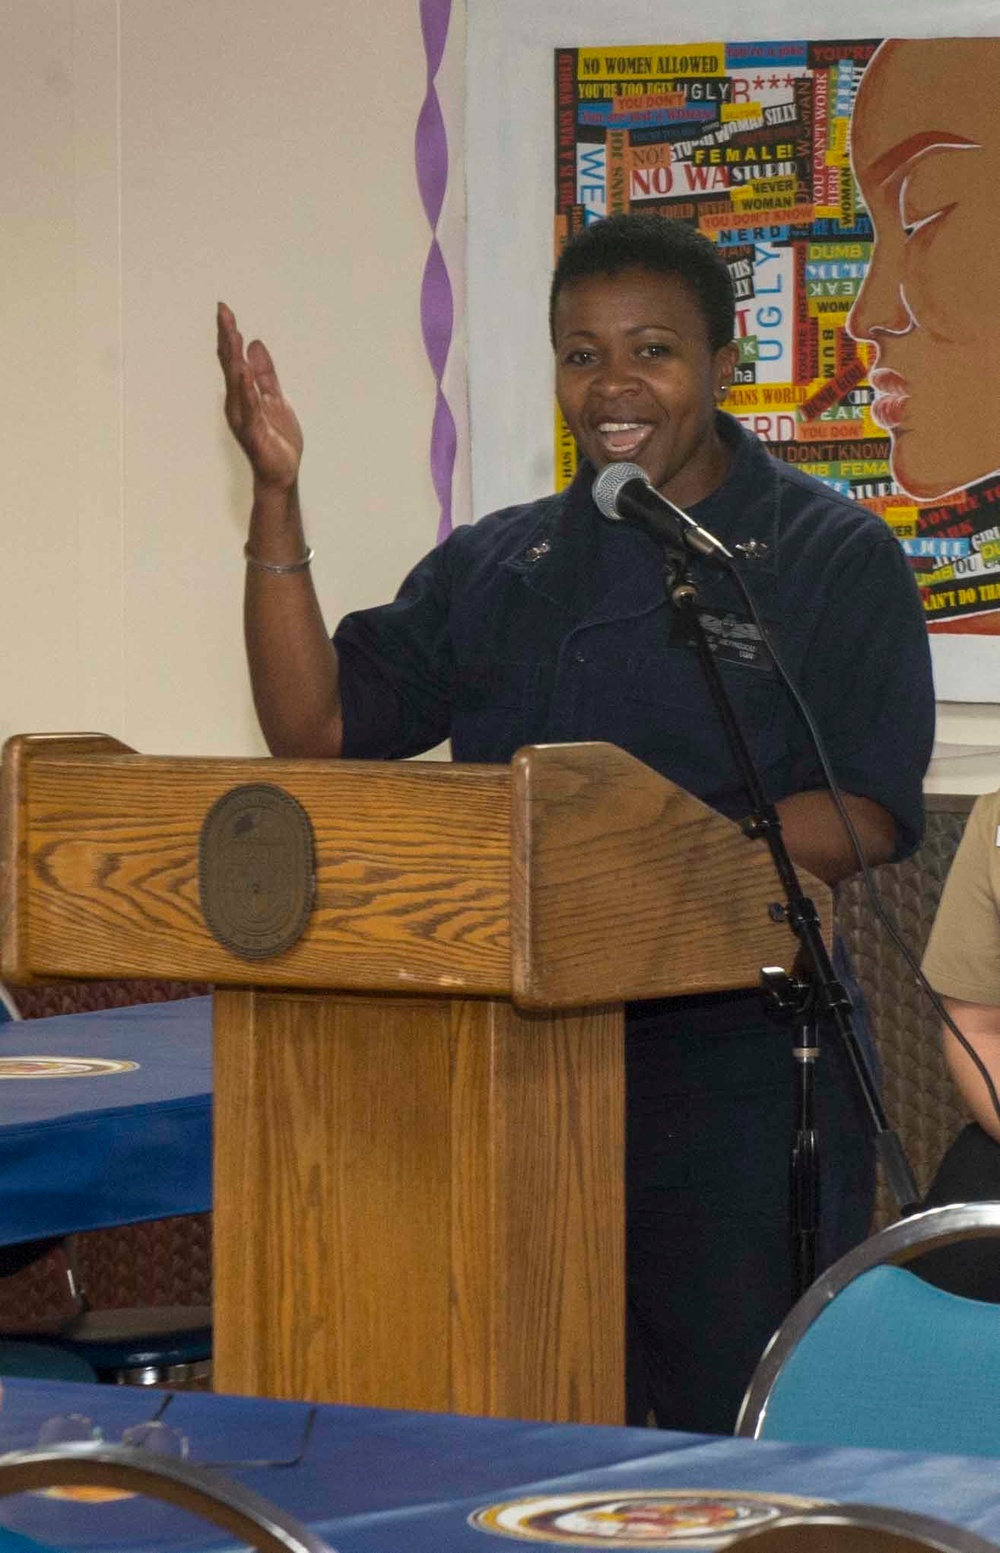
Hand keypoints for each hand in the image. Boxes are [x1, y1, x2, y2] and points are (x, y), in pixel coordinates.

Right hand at [217, 302, 303, 491]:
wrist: (282, 473)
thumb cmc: (276, 439)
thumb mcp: (275, 397)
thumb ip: (265, 373)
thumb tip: (255, 344)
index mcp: (242, 393)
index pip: (233, 358)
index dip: (229, 334)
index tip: (224, 309)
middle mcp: (237, 402)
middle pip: (230, 364)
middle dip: (227, 337)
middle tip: (223, 311)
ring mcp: (243, 416)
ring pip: (236, 382)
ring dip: (234, 357)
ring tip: (233, 334)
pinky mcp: (253, 431)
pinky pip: (250, 406)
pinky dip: (246, 389)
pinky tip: (243, 372)